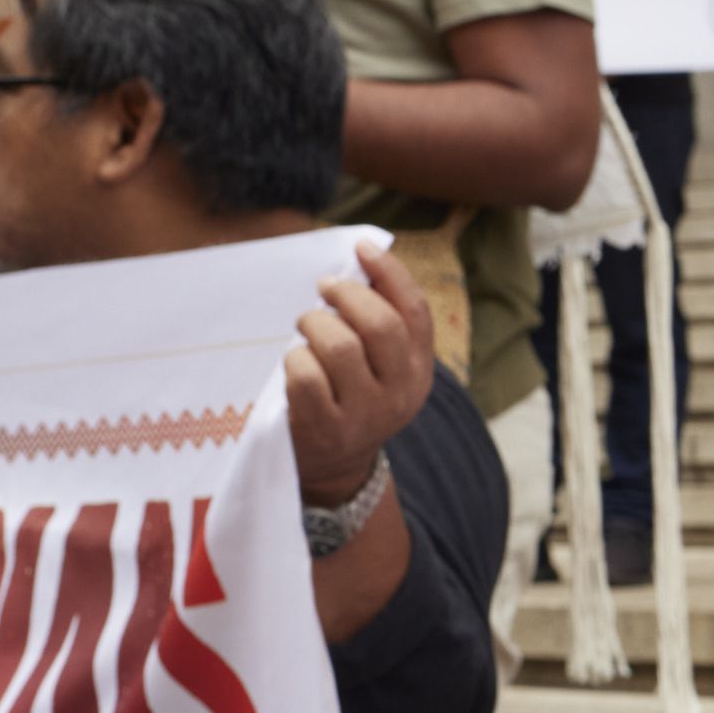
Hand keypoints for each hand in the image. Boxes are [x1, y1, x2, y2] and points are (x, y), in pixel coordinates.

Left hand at [284, 243, 434, 505]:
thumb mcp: (379, 365)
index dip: (389, 273)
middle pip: (379, 324)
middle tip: (323, 290)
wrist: (336, 464)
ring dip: (313, 325)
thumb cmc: (350, 395)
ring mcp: (366, 414)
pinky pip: (305, 376)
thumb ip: (377, 323)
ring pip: (339, 346)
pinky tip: (296, 364)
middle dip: (344, 295)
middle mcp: (400, 392)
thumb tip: (358, 265)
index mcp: (419, 368)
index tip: (361, 248)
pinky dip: (294, 360)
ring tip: (306, 327)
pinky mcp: (327, 430)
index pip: (414, 311)